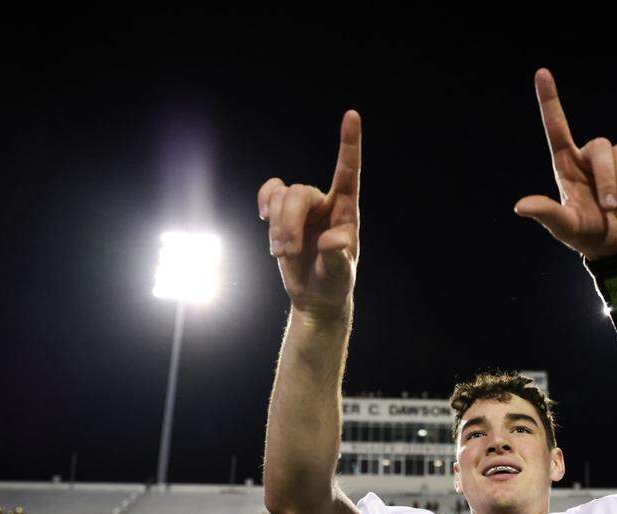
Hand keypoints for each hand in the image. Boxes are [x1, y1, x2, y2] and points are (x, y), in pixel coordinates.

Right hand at [258, 110, 361, 317]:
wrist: (315, 295)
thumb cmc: (335, 283)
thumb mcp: (341, 275)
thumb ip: (339, 258)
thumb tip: (332, 240)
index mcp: (347, 210)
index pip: (349, 171)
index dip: (350, 144)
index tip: (351, 115)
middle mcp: (326, 202)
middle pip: (300, 192)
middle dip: (288, 223)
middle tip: (287, 254)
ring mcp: (304, 206)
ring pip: (281, 195)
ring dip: (277, 227)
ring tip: (283, 253)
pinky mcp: (283, 213)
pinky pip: (270, 192)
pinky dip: (265, 202)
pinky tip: (265, 218)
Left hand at [514, 69, 616, 260]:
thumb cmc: (587, 235)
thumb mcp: (565, 227)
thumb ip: (546, 214)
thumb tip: (520, 207)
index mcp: (566, 165)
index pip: (556, 126)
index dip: (549, 100)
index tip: (541, 72)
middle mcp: (588, 157)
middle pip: (601, 147)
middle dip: (608, 181)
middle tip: (610, 211)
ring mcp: (614, 159)